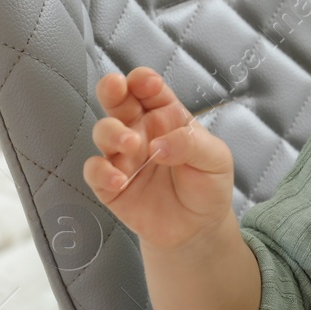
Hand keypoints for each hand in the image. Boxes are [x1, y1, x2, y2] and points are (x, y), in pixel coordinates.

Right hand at [82, 68, 235, 253]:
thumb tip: (160, 144)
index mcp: (167, 118)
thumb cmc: (207, 185)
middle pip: (118, 102)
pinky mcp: (110, 185)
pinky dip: (102, 172)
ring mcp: (123, 157)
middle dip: (112, 89)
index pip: (150, 91)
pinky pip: (95, 171)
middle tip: (115, 87)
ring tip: (131, 145)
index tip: (148, 83)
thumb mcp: (215, 160)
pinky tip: (119, 180)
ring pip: (103, 132)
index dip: (145, 81)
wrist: (197, 228)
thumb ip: (192, 145)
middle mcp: (141, 132)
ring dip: (112, 133)